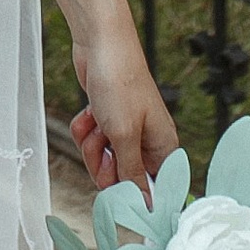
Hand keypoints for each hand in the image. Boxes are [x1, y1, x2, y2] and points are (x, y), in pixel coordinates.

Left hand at [68, 24, 181, 191]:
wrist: (100, 42)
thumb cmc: (119, 83)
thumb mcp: (124, 136)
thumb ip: (131, 174)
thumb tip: (146, 207)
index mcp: (163, 148)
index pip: (155, 190)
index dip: (135, 197)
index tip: (117, 199)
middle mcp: (147, 141)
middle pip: (123, 178)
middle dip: (104, 167)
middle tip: (102, 149)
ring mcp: (126, 128)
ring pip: (103, 159)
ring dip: (91, 146)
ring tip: (95, 125)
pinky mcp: (107, 117)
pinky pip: (92, 140)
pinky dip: (85, 129)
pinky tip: (88, 113)